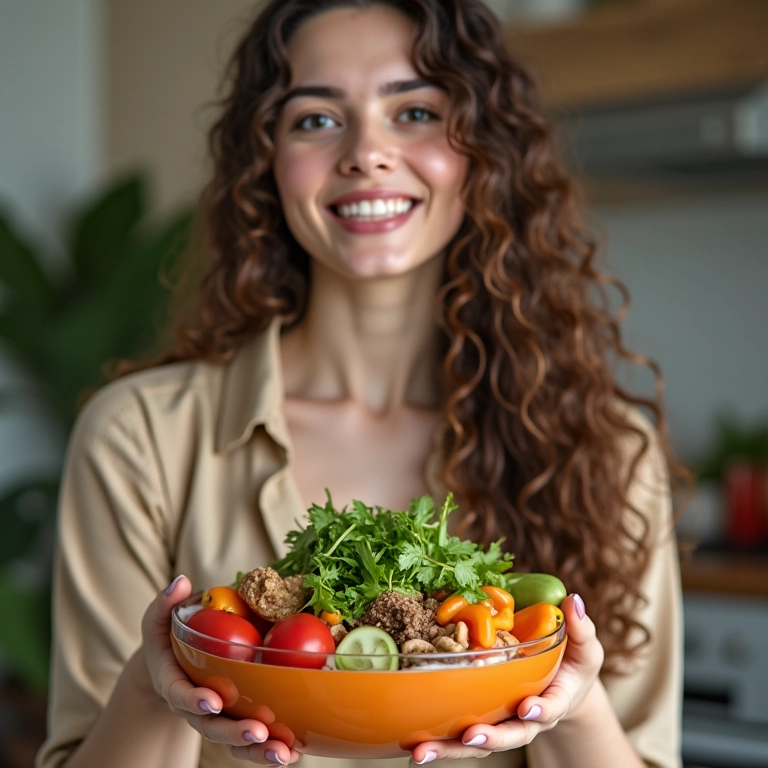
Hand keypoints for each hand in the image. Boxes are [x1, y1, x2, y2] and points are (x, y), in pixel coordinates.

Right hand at [141, 575, 301, 764]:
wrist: (171, 668)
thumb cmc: (167, 640)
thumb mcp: (158, 620)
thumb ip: (164, 603)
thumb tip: (180, 580)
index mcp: (174, 684)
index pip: (181, 696)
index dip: (195, 700)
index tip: (214, 701)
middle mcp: (196, 709)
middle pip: (213, 728)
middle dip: (235, 733)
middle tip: (258, 733)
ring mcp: (217, 719)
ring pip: (235, 742)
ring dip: (259, 751)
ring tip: (285, 755)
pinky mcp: (236, 721)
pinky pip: (252, 740)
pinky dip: (272, 748)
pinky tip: (297, 752)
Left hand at [410, 593, 603, 763]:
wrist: (561, 686)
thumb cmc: (574, 664)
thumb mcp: (585, 646)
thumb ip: (581, 627)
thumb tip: (573, 600)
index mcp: (556, 700)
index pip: (550, 708)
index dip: (540, 710)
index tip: (527, 708)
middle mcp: (528, 719)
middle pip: (509, 735)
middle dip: (489, 739)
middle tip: (470, 737)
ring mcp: (503, 723)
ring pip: (478, 743)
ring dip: (450, 749)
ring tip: (422, 753)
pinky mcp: (483, 720)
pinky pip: (460, 736)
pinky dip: (438, 742)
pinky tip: (411, 747)